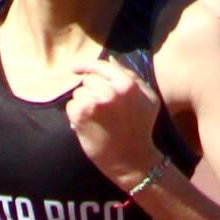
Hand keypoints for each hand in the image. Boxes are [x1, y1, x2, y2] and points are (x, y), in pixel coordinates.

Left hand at [62, 54, 161, 188]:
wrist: (132, 160)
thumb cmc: (141, 128)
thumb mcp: (148, 99)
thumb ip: (131, 76)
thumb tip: (110, 59)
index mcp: (127, 84)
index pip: (100, 65)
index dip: (85, 65)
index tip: (75, 68)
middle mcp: (110, 91)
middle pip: (88, 79)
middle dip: (91, 91)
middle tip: (102, 109)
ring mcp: (94, 103)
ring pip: (78, 93)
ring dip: (84, 104)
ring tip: (98, 119)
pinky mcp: (81, 116)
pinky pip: (71, 106)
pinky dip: (76, 115)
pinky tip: (89, 126)